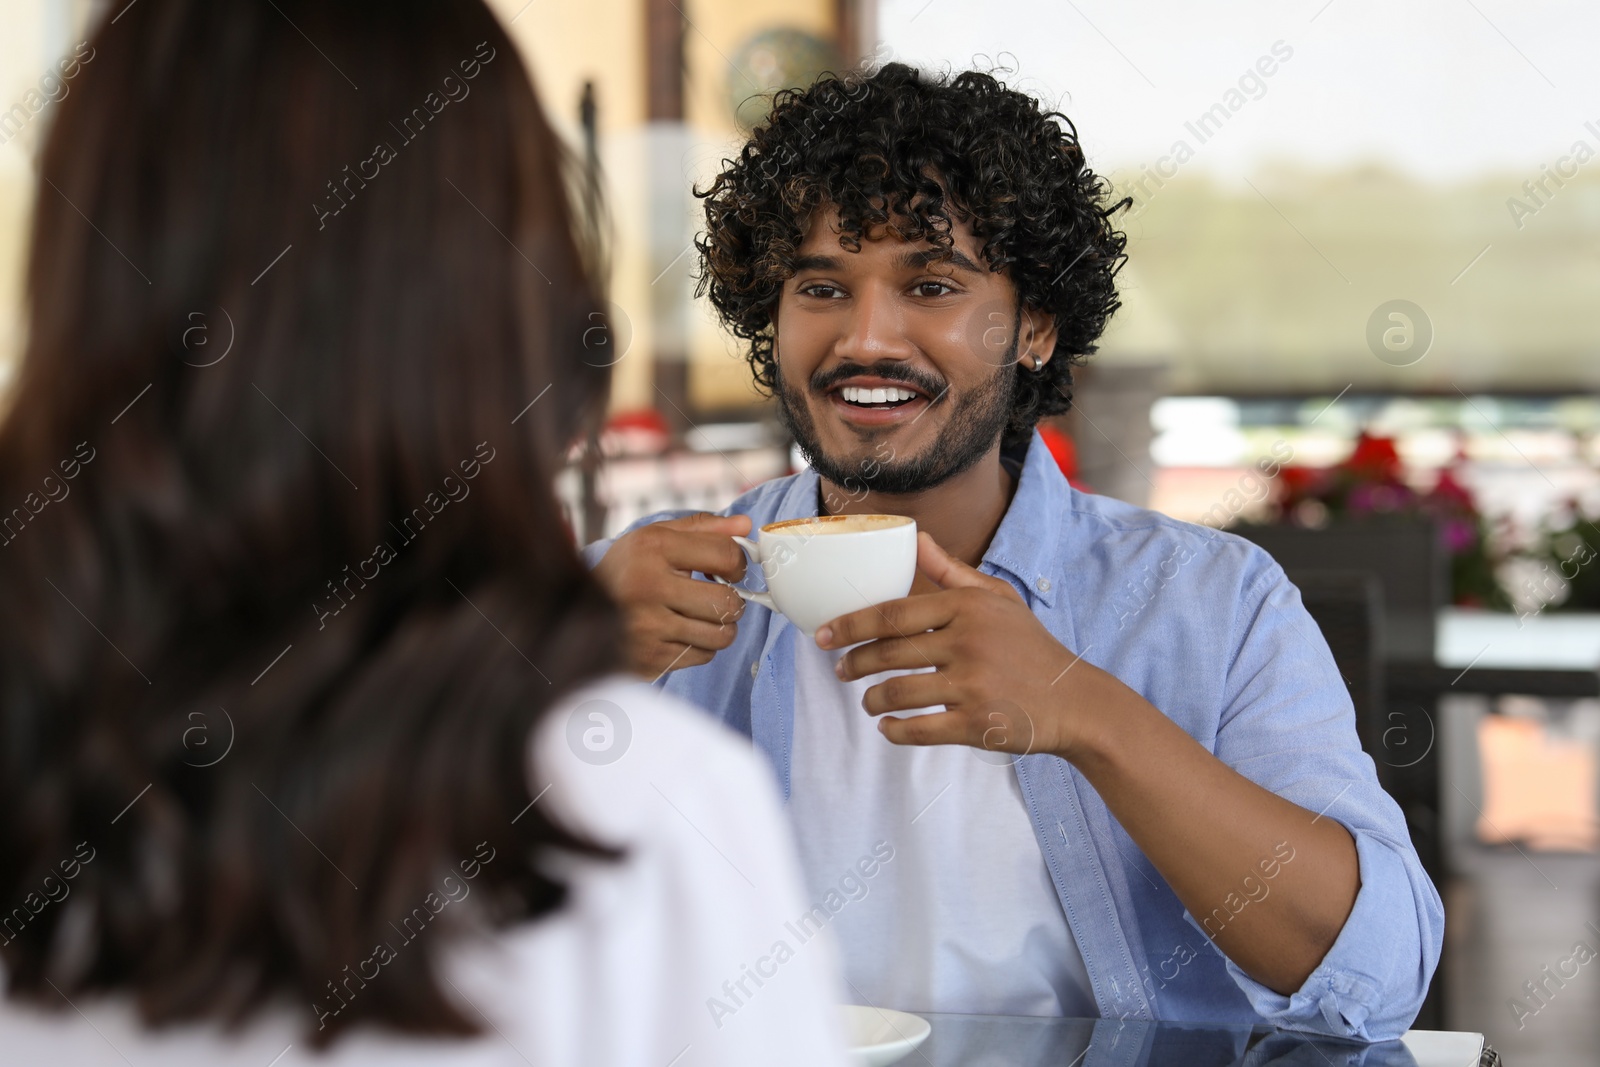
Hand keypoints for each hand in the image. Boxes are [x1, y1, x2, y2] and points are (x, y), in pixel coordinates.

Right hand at [592, 513, 751, 677]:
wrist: (575, 610)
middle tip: (718, 596)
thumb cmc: (627, 570)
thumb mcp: (657, 537)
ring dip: (721, 626)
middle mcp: (647, 587)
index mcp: (652, 548)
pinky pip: (702, 656)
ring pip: (721, 635)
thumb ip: (703, 529)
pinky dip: (700, 646)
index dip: (738, 563)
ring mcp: (647, 627)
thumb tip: (745, 525)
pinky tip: (682, 633)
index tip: (730, 569)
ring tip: (703, 616)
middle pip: (727, 602)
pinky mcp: (649, 658)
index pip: (724, 555)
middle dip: (733, 600)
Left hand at [816, 531, 1107, 759]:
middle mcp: (968, 643)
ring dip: (871, 698)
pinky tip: (887, 726)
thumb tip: (916, 539)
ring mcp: (973, 685)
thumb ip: (953, 571)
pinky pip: (919, 729)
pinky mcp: (977, 724)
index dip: (850, 625)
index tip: (823, 634)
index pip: (892, 613)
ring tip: (866, 699)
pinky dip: (895, 731)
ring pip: (898, 692)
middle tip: (839, 669)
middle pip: (888, 653)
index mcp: (967, 607)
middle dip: (854, 663)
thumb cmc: (1029, 646)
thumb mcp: (998, 598)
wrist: (1075, 700)